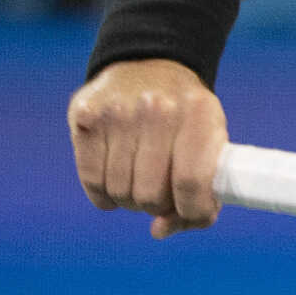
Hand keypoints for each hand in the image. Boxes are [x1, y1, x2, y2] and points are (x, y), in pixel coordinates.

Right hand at [67, 58, 228, 237]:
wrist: (149, 64)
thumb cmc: (186, 119)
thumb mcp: (210, 143)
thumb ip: (201, 195)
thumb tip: (159, 230)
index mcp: (199, 112)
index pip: (192, 183)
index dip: (191, 211)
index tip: (187, 210)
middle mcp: (157, 108)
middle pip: (151, 195)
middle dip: (157, 205)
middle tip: (159, 190)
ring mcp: (117, 110)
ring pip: (120, 193)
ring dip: (129, 200)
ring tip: (138, 179)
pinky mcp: (84, 114)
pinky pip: (92, 182)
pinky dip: (103, 194)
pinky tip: (114, 177)